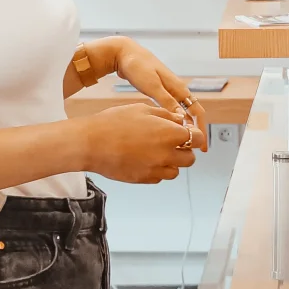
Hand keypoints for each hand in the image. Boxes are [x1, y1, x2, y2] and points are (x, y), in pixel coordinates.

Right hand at [79, 103, 196, 183]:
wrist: (90, 143)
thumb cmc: (114, 122)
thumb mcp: (142, 109)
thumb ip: (166, 115)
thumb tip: (179, 121)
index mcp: (169, 134)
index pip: (197, 139)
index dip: (194, 135)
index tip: (189, 133)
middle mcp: (166, 154)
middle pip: (190, 159)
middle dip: (185, 150)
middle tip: (173, 143)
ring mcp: (155, 169)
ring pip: (175, 171)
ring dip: (172, 163)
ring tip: (157, 152)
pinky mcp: (143, 180)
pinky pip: (159, 178)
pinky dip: (157, 170)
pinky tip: (145, 159)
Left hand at [109, 39, 204, 150]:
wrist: (125, 54)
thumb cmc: (138, 67)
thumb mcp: (152, 86)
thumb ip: (166, 101)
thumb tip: (181, 118)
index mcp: (178, 88)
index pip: (197, 111)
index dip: (201, 129)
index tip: (202, 145)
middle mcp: (177, 89)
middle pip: (193, 113)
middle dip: (195, 131)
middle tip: (194, 149)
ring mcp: (169, 90)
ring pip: (183, 112)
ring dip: (185, 127)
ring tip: (183, 143)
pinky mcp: (160, 92)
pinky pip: (172, 109)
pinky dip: (174, 121)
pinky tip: (169, 129)